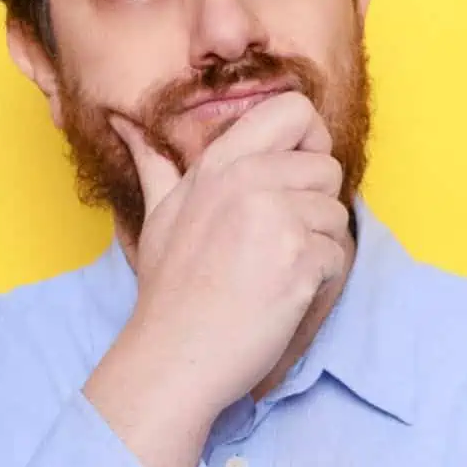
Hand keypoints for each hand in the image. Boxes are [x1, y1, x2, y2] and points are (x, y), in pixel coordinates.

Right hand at [82, 92, 348, 466]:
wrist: (175, 357)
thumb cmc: (171, 291)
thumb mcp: (159, 216)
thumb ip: (158, 166)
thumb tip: (128, 124)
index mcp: (220, 163)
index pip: (295, 109)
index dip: (310, 140)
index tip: (296, 175)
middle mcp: (248, 179)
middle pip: (327, 166)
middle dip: (315, 206)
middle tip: (277, 243)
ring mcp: (275, 215)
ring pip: (337, 214)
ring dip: (317, 248)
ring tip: (273, 273)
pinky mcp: (299, 256)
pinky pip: (338, 255)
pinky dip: (319, 281)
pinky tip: (281, 297)